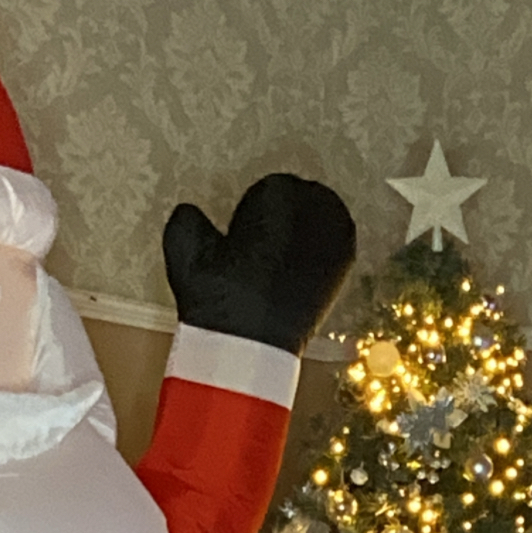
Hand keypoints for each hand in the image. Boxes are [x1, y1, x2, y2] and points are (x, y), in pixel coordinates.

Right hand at [162, 172, 357, 356]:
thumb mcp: (183, 243)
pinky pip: (332, 240)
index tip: (242, 239)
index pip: (266, 189)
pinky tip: (297, 273)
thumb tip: (192, 215)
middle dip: (280, 220)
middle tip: (261, 252)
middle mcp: (315, 204)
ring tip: (277, 265)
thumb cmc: (218, 295)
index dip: (250, 217)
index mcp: (278, 190)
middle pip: (297, 198)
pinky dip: (317, 251)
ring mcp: (337, 232)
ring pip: (317, 218)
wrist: (251, 342)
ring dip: (301, 233)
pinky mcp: (347, 258)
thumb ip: (189, 216)